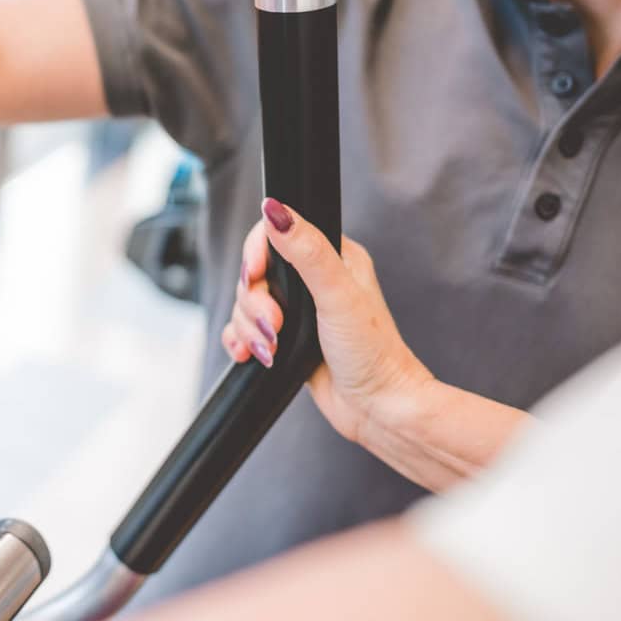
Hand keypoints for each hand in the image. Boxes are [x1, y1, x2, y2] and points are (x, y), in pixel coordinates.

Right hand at [223, 198, 433, 445]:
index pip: (278, 234)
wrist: (377, 408)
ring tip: (271, 348)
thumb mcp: (338, 295)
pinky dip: (243, 342)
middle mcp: (314, 281)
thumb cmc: (372, 353)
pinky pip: (245, 330)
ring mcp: (298, 311)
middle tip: (275, 324)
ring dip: (250, 328)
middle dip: (254, 303)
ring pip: (247, 304)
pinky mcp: (286, 338)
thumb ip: (307, 251)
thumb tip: (277, 212)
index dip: (256, 254)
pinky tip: (253, 355)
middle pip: (255, 273)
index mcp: (334, 257)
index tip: (255, 276)